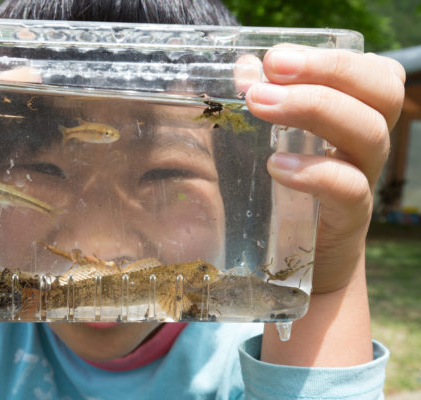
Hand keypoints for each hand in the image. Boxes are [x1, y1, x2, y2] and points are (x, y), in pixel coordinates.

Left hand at [246, 46, 404, 292]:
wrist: (305, 262)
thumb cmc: (286, 191)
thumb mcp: (273, 142)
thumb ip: (263, 104)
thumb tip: (242, 69)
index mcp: (354, 118)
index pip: (371, 73)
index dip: (332, 59)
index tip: (276, 58)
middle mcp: (365, 145)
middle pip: (381, 94)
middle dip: (329, 72)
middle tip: (272, 69)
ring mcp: (362, 182)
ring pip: (370, 135)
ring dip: (315, 109)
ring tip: (261, 105)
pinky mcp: (349, 220)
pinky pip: (349, 189)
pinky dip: (315, 173)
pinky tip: (275, 166)